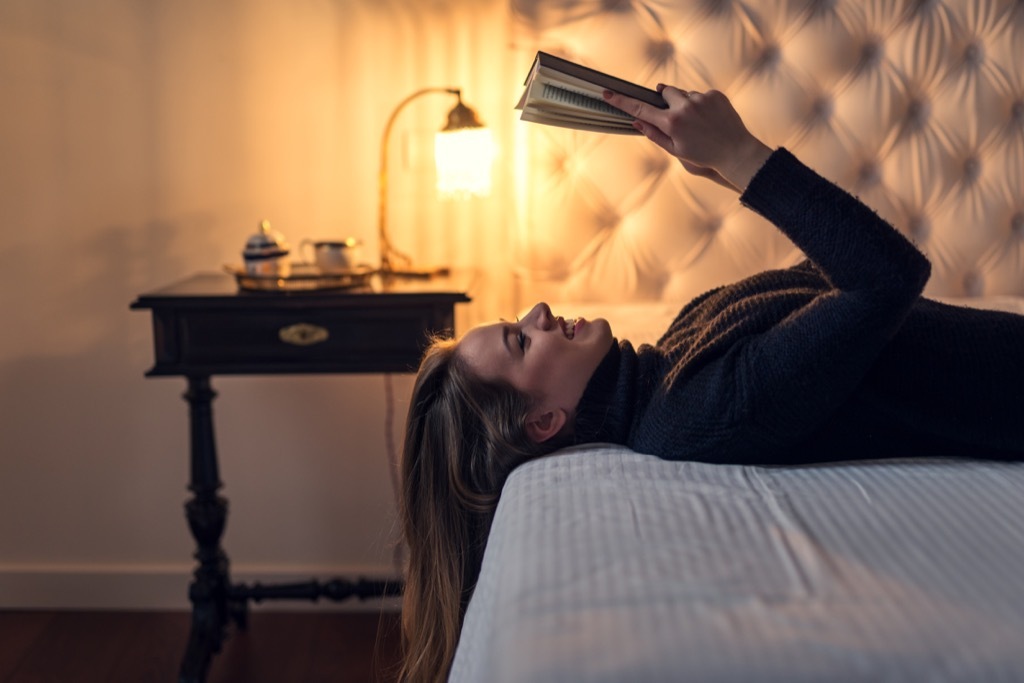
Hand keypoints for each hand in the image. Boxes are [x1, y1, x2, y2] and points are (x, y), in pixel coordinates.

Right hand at [603, 86, 771, 191]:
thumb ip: (655, 134)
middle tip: (674, 115)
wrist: (735, 151)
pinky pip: (702, 94)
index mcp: (672, 123)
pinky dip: (702, 104)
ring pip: (685, 93)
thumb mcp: (675, 150)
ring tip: (699, 123)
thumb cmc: (703, 155)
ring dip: (686, 104)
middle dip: (666, 98)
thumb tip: (637, 121)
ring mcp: (701, 98)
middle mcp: (685, 107)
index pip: (641, 109)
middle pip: (665, 91)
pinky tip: (710, 119)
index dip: (622, 101)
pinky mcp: (715, 94)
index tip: (607, 93)